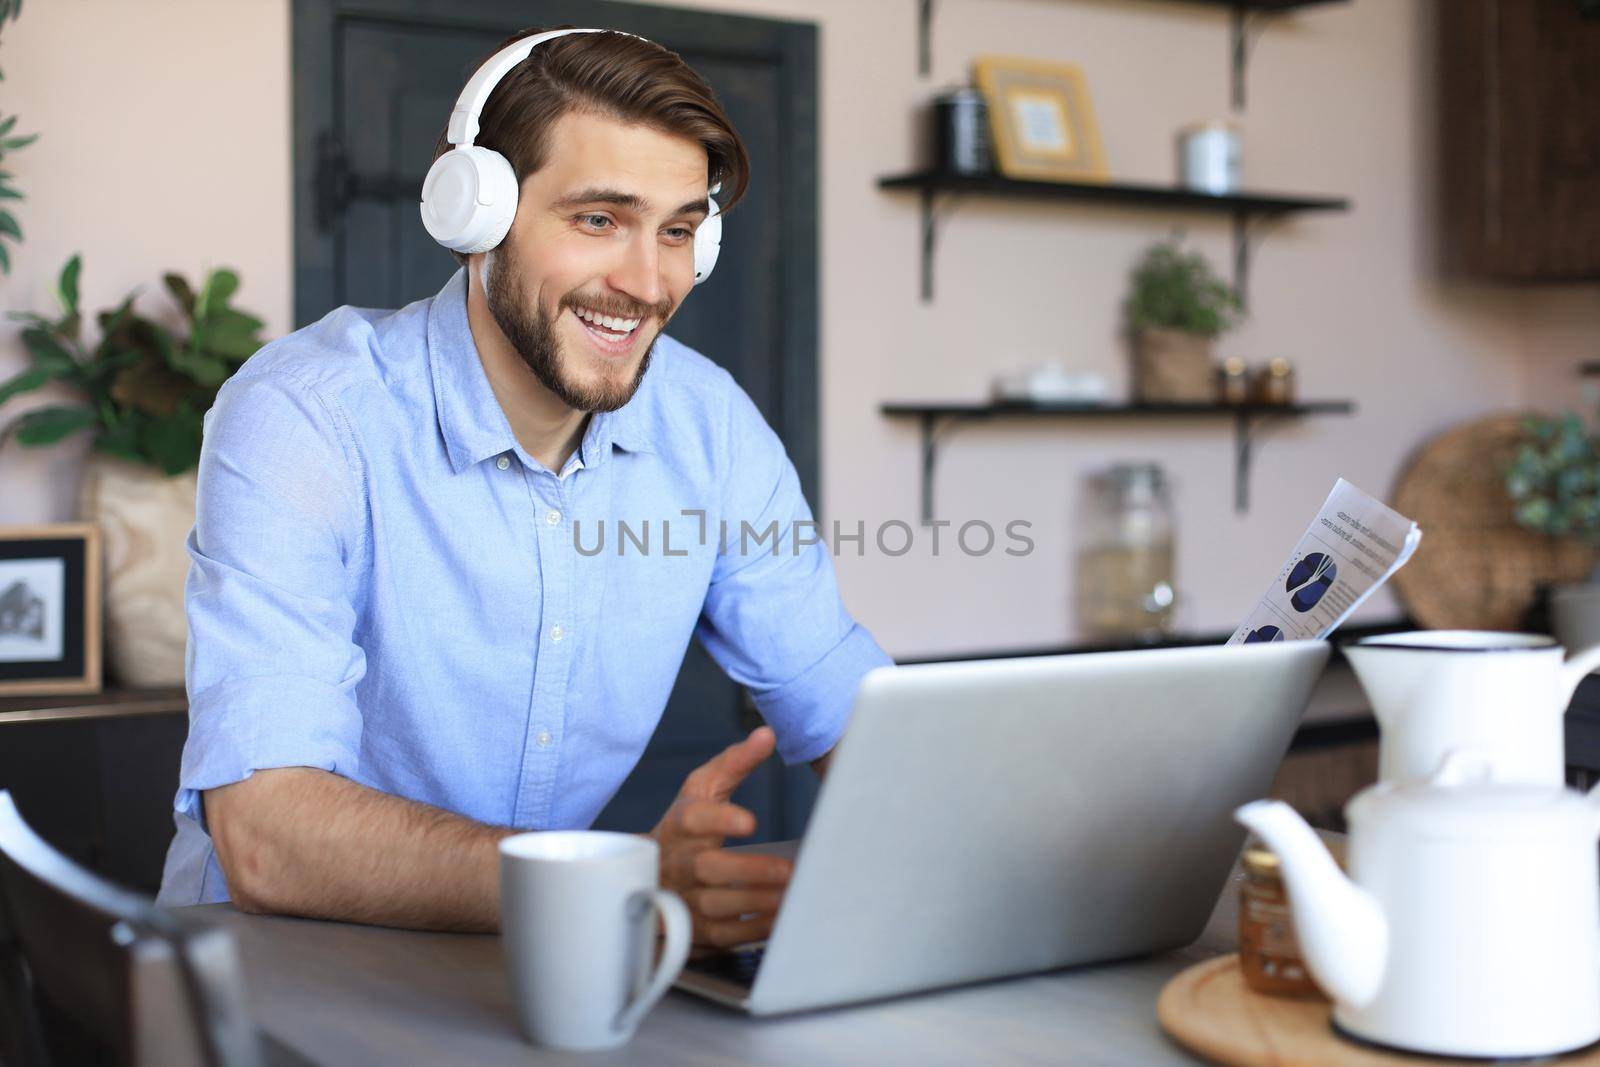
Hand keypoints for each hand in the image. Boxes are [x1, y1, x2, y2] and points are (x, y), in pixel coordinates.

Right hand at [650, 726, 791, 947]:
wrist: (648, 874)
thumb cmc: (686, 827)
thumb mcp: (703, 789)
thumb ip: (735, 762)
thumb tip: (766, 735)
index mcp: (681, 823)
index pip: (694, 818)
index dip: (720, 819)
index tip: (749, 821)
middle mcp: (679, 862)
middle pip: (709, 868)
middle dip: (750, 870)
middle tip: (787, 870)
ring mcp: (684, 898)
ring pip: (717, 905)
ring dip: (757, 902)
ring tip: (791, 895)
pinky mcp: (694, 929)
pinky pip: (724, 935)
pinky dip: (753, 930)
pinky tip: (781, 918)